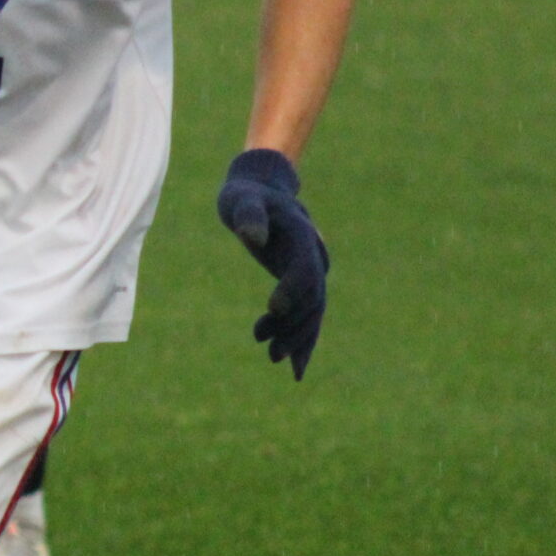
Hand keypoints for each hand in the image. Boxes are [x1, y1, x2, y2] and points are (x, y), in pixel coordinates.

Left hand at [216, 148, 329, 378]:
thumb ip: (249, 215)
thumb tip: (252, 238)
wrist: (261, 192)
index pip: (304, 269)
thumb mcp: (242, 200)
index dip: (292, 290)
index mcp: (303, 236)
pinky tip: (289, 362)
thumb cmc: (246, 195)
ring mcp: (311, 270)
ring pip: (312, 312)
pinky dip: (300, 337)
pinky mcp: (301, 281)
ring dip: (296, 337)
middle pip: (313, 298)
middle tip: (272, 353)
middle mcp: (313, 256)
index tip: (273, 310)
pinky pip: (307, 314)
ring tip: (272, 357)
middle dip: (295, 327)